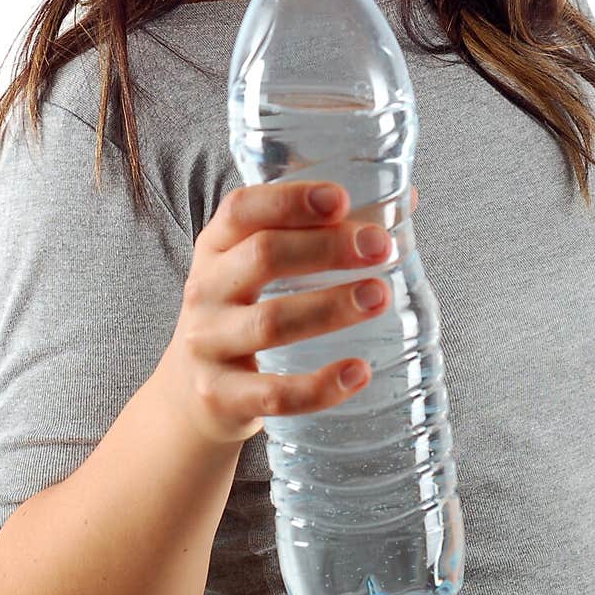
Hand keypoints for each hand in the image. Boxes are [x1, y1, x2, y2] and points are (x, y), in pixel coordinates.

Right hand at [157, 182, 418, 446]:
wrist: (190, 391)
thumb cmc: (242, 312)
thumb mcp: (257, 267)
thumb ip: (319, 232)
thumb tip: (403, 202)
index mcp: (216, 246)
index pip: (242, 209)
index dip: (290, 200)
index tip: (342, 199)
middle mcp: (206, 289)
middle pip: (263, 257)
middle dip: (327, 248)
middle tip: (380, 247)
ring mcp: (208, 344)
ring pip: (271, 322)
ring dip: (331, 308)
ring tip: (381, 296)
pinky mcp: (220, 396)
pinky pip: (274, 394)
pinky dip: (320, 386)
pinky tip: (360, 372)